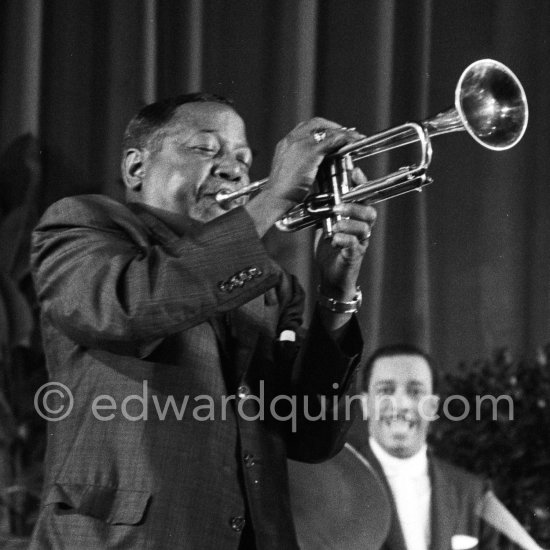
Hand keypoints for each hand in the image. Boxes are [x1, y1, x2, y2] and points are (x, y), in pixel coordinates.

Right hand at [266, 118, 364, 209]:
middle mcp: (291, 139)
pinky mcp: (310, 151)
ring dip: (342, 132)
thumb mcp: (291, 173)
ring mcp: (300, 143)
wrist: (276, 198)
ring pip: (326, 130)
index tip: (331, 135)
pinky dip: (344, 138)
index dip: (320, 129)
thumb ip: (301, 164)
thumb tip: (316, 165)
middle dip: (333, 126)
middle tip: (345, 134)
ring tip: (354, 137)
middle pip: (315, 124)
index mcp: (285, 144)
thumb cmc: (283, 192)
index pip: (305, 129)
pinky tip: (353, 141)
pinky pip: (332, 139)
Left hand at [315, 168, 376, 300]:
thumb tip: (314, 190)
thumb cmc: (330, 248)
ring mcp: (361, 242)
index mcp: (356, 218)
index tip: (354, 172)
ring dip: (348, 224)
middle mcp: (362, 228)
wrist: (331, 275)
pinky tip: (335, 239)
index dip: (361, 184)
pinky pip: (354, 245)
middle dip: (354, 206)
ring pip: (364, 228)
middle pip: (369, 212)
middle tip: (337, 207)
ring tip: (335, 225)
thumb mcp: (325, 224)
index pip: (364, 197)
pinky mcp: (354, 255)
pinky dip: (344, 240)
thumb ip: (325, 210)